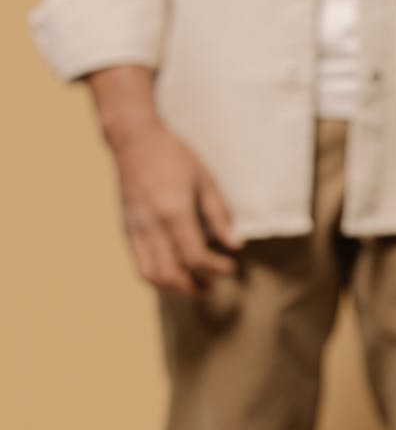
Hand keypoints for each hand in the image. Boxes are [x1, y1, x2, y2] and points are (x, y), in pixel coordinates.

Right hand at [108, 122, 241, 296]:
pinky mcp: (126, 229)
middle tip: (212, 289)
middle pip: (169, 273)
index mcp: (173, 212)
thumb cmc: (175, 156)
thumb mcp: (205, 180)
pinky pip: (138, 263)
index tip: (232, 267)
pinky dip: (156, 276)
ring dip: (172, 288)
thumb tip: (236, 245)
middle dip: (192, 287)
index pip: (194, 256)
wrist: (134, 140)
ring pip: (149, 275)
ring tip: (194, 287)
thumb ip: (219, 215)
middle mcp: (151, 225)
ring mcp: (134, 229)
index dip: (215, 268)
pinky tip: (174, 274)